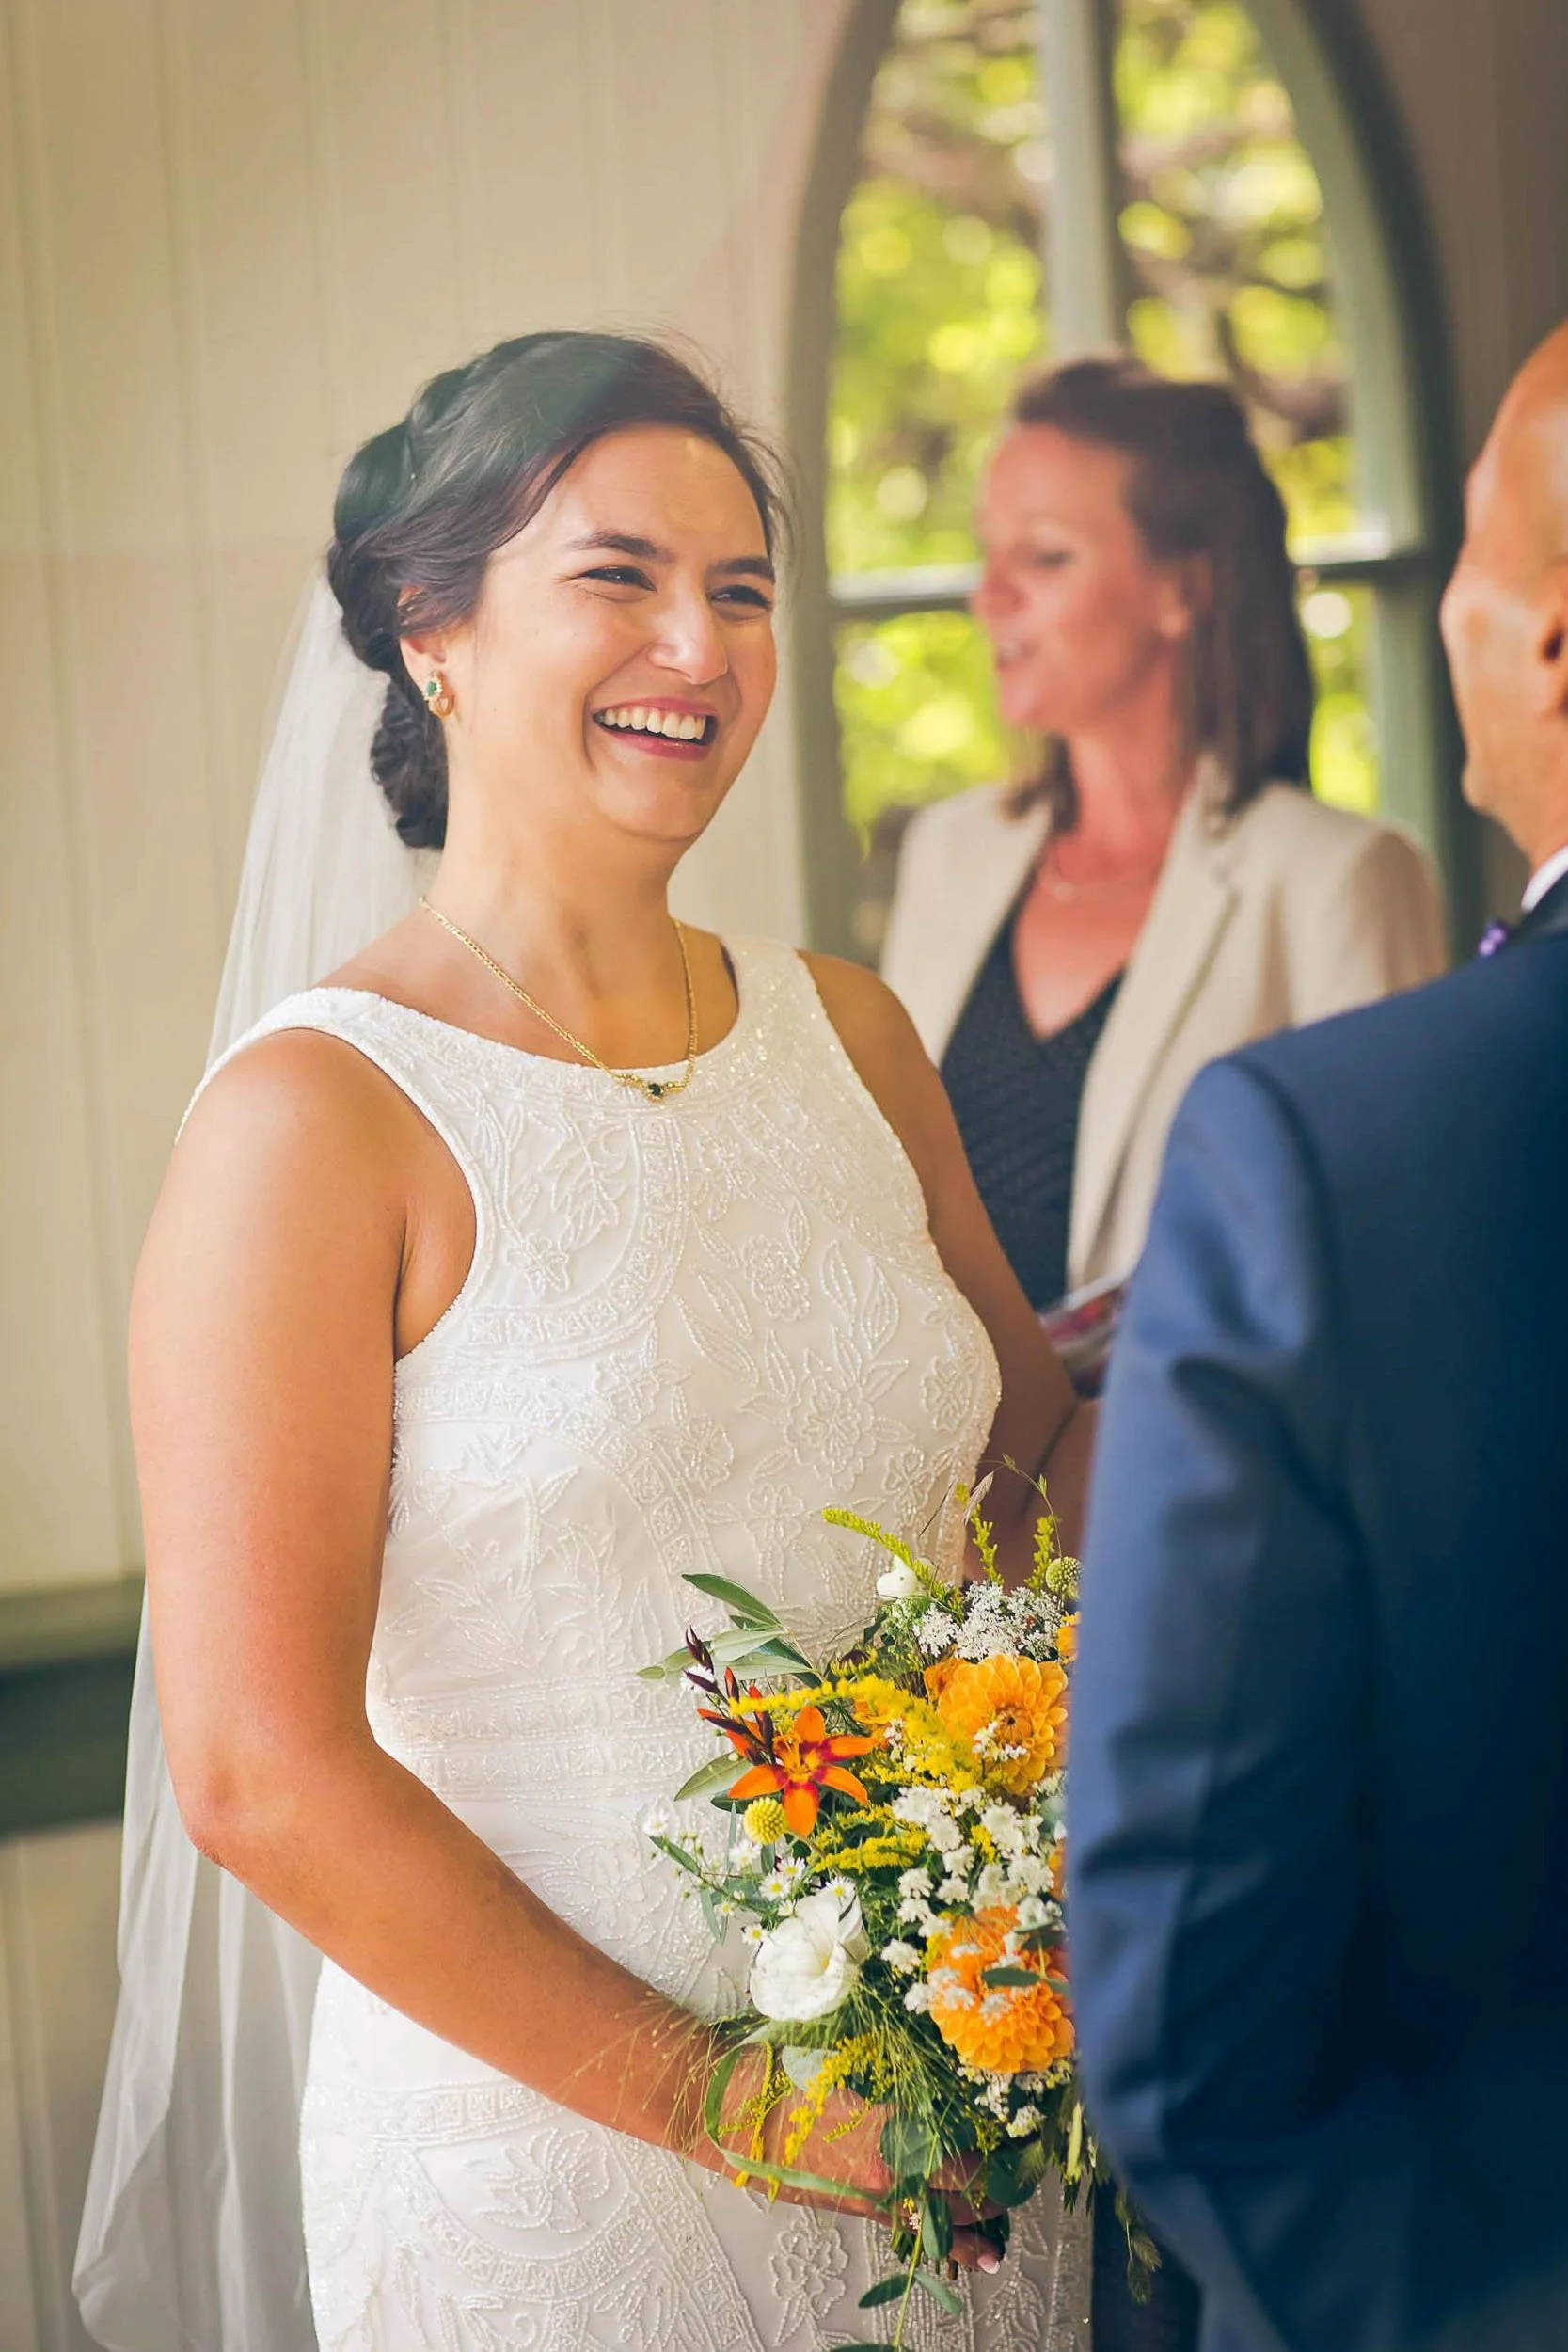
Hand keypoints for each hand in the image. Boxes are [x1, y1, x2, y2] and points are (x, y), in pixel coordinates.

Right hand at [698, 2053, 1003, 2272]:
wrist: (733, 2112)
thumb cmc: (788, 2079)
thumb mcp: (850, 2064)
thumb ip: (898, 2076)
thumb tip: (941, 2070)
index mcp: (892, 2141)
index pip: (963, 2161)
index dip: (995, 2156)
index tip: (1017, 2140)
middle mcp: (887, 2179)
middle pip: (957, 2199)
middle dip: (992, 2196)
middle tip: (1018, 2184)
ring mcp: (868, 2198)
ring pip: (931, 2226)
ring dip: (965, 2233)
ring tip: (995, 2245)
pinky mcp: (850, 2207)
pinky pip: (901, 2229)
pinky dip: (928, 2240)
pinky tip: (943, 2249)